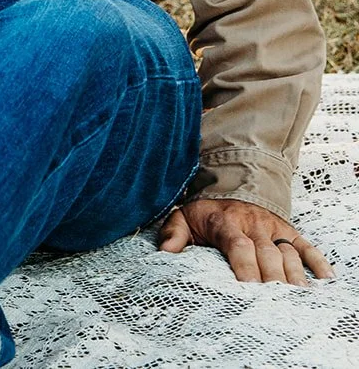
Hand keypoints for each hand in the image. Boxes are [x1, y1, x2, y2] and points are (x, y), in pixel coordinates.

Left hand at [158, 198, 332, 284]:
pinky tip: (324, 280)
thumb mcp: (183, 217)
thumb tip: (165, 252)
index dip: (245, 265)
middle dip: (271, 277)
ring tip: (296, 297)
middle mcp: (253, 224)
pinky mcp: (288, 231)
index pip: (238, 244)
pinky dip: (317, 261)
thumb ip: (173, 233)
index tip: (248, 286)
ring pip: (287, 252)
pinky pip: (306, 246)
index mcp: (225, 222)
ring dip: (294, 275)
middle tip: (274, 301)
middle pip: (266, 253)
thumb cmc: (205, 213)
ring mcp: (273, 228)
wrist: (230, 188)